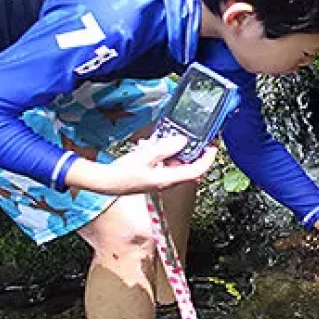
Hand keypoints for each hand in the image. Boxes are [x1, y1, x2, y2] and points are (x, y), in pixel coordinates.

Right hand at [66, 134, 217, 194]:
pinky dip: (164, 153)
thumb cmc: (123, 173)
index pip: (197, 170)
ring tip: (168, 136)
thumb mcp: (145, 156)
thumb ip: (165, 148)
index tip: (213, 146)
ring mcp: (160, 179)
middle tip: (197, 137)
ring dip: (176, 150)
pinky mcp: (152, 176)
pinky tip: (153, 143)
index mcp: (169, 178)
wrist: (105, 182)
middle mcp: (167, 181)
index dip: (208, 158)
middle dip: (194, 151)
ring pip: (176, 163)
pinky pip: (165, 163)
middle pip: (189, 166)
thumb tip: (183, 141)